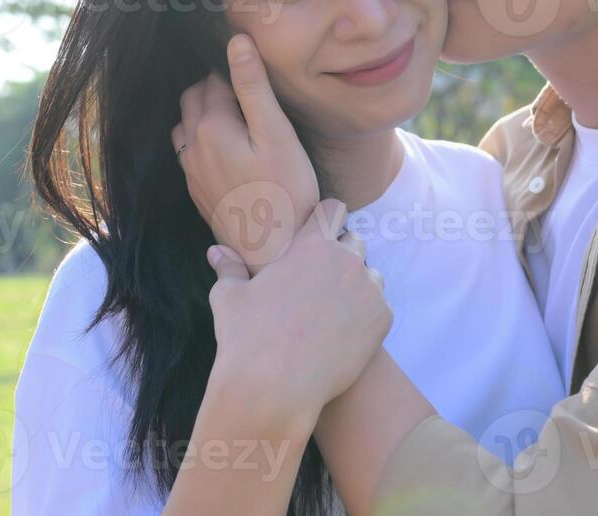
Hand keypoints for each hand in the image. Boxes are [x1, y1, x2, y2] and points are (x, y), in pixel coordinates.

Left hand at [173, 34, 318, 271]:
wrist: (275, 251)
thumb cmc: (286, 190)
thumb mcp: (277, 133)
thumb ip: (254, 86)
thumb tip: (237, 42)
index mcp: (212, 125)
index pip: (215, 79)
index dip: (234, 70)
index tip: (255, 69)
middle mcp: (193, 146)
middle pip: (193, 98)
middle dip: (214, 85)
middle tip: (247, 85)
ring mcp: (192, 171)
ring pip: (185, 125)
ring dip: (203, 111)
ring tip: (235, 110)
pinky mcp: (198, 192)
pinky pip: (188, 152)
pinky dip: (200, 137)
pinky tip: (224, 145)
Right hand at [205, 199, 390, 435]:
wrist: (274, 387)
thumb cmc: (246, 337)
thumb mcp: (229, 297)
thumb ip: (229, 268)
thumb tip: (215, 252)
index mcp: (311, 244)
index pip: (333, 209)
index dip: (326, 219)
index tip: (319, 233)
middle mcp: (346, 259)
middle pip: (354, 242)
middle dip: (341, 255)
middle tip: (321, 281)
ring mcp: (369, 289)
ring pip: (371, 276)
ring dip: (357, 286)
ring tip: (333, 311)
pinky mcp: (382, 319)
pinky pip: (380, 308)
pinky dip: (366, 317)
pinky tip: (344, 335)